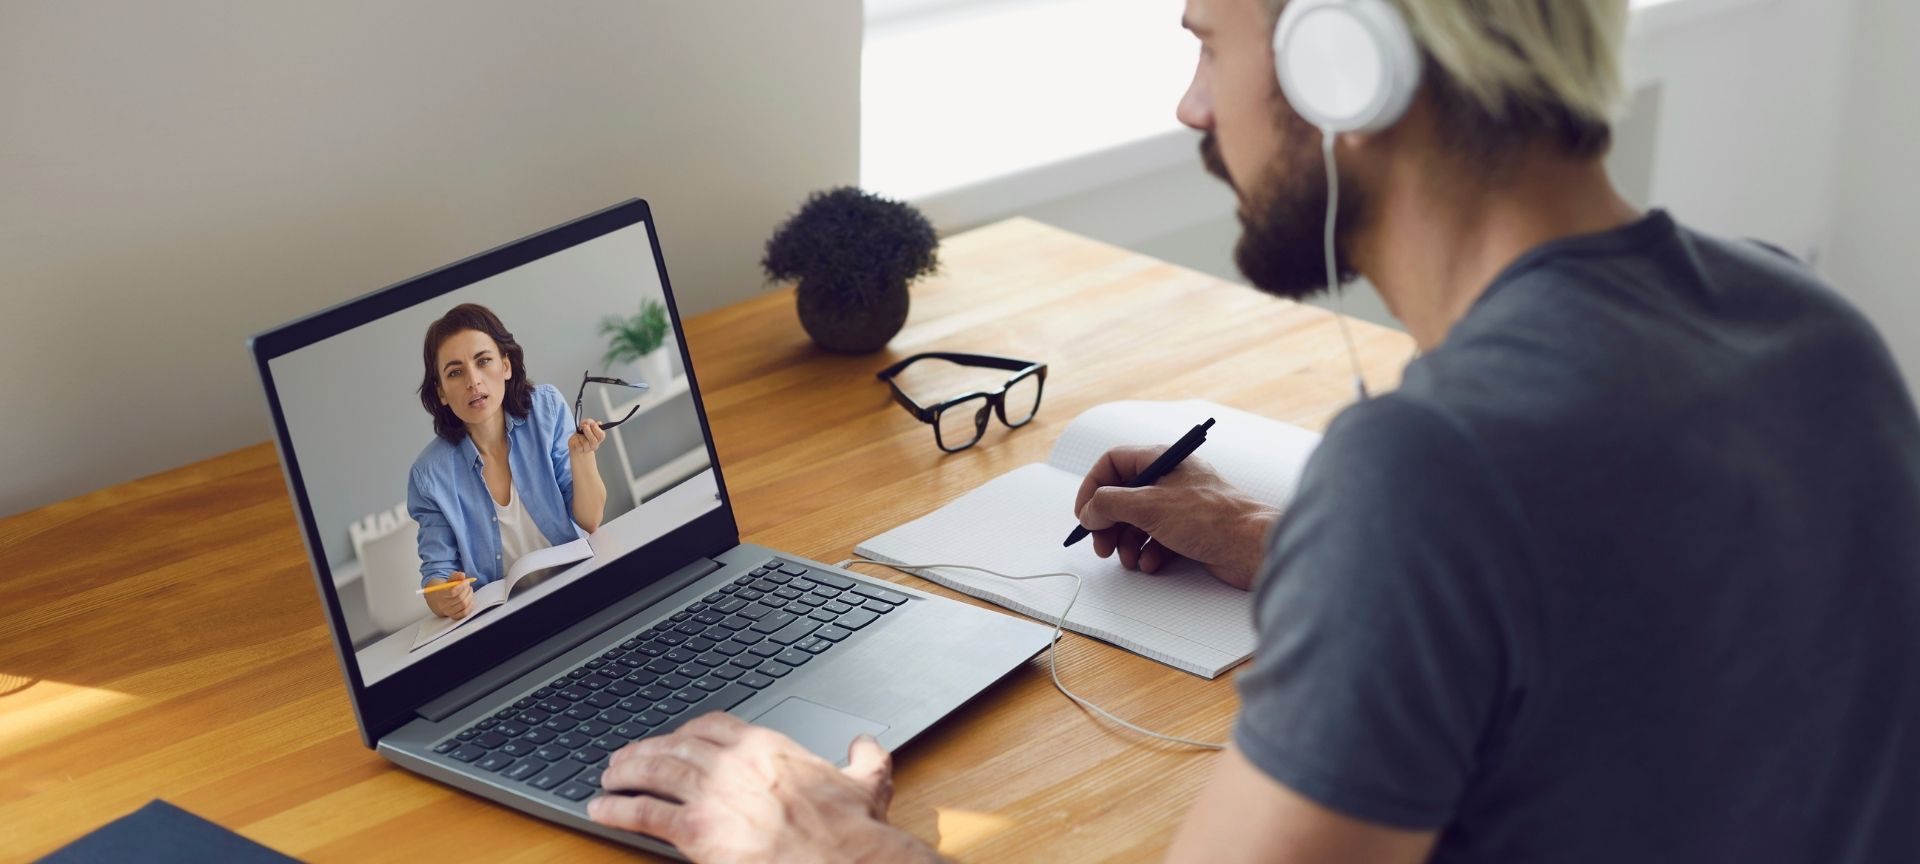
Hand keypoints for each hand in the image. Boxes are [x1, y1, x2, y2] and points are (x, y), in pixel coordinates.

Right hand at [424, 573, 473, 618]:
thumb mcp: (448, 580)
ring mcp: (448, 612)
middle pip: (460, 599)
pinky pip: (464, 613)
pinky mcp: (453, 616)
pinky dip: (470, 606)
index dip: (462, 586)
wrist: (436, 600)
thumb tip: (462, 575)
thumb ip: (455, 576)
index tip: (466, 581)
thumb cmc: (444, 589)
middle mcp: (443, 605)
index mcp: (440, 594)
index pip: (452, 592)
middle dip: (467, 590)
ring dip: (470, 596)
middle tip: (468, 585)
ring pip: (464, 605)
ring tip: (469, 591)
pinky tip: (469, 599)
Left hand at [569, 418, 605, 459]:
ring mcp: (587, 449)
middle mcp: (594, 445)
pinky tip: (576, 439)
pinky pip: (578, 444)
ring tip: (579, 433)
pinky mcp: (579, 450)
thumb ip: (590, 422)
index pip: (601, 436)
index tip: (592, 424)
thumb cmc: (582, 433)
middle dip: (588, 431)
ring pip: (585, 442)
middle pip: (594, 440)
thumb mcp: (586, 425)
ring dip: (580, 435)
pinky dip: (576, 439)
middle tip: (584, 426)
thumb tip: (598, 423)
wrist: (575, 443)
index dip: (596, 429)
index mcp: (598, 438)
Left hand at [589, 712, 939, 863]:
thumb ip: (863, 758)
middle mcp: (732, 763)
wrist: (843, 862)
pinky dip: (618, 810)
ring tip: (608, 778)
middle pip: (674, 745)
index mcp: (766, 746)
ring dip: (625, 773)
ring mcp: (711, 795)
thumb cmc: (851, 831)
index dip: (687, 731)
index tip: (675, 737)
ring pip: (653, 772)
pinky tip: (601, 810)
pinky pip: (645, 813)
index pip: (713, 725)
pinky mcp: (696, 832)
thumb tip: (866, 744)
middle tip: (626, 757)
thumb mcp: (865, 783)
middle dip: (646, 750)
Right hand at [1072, 446, 1278, 589]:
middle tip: (1102, 545)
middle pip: (1122, 496)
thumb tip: (1090, 510)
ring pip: (1137, 521)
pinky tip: (1151, 563)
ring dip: (1126, 542)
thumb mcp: (1148, 506)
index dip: (1093, 487)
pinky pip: (1156, 539)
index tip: (1085, 513)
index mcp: (1161, 460)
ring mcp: (1180, 505)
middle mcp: (1170, 479)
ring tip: (1129, 559)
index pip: (1113, 463)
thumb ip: (1110, 504)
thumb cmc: (1212, 519)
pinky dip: (1147, 552)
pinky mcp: (1189, 530)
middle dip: (1108, 522)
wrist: (1252, 547)